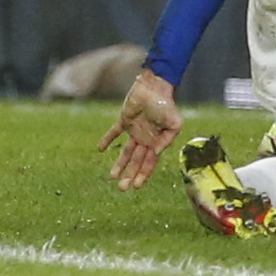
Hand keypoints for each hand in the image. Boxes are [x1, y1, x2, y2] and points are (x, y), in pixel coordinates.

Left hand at [99, 70, 180, 190]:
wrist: (155, 87)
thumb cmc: (166, 104)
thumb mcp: (175, 122)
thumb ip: (168, 138)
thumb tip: (156, 152)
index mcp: (157, 140)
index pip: (150, 162)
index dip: (144, 174)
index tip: (137, 186)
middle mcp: (145, 138)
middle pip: (136, 161)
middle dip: (130, 175)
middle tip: (123, 188)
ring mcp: (135, 130)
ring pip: (126, 152)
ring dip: (119, 164)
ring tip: (112, 177)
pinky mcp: (124, 120)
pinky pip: (114, 132)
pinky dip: (106, 140)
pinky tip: (100, 149)